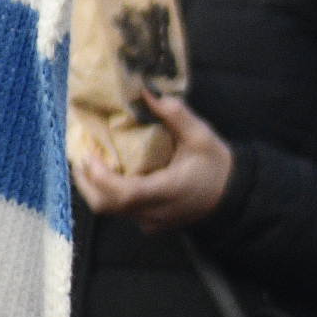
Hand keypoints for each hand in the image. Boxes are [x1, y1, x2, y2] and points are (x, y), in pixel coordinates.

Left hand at [73, 92, 234, 233]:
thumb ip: (176, 115)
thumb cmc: (218, 167)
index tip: (88, 153)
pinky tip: (113, 176)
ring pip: (110, 210)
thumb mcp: (202, 137)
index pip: (123, 193)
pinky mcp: (150, 223)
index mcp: (166, 191)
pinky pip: (122, 211)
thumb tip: (148, 92)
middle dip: (86, 181)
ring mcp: (150, 221)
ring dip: (95, 186)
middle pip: (105, 205)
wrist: (234, 196)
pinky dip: (110, 194)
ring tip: (91, 162)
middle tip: (81, 155)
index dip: (99, 175)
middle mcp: (153, 211)